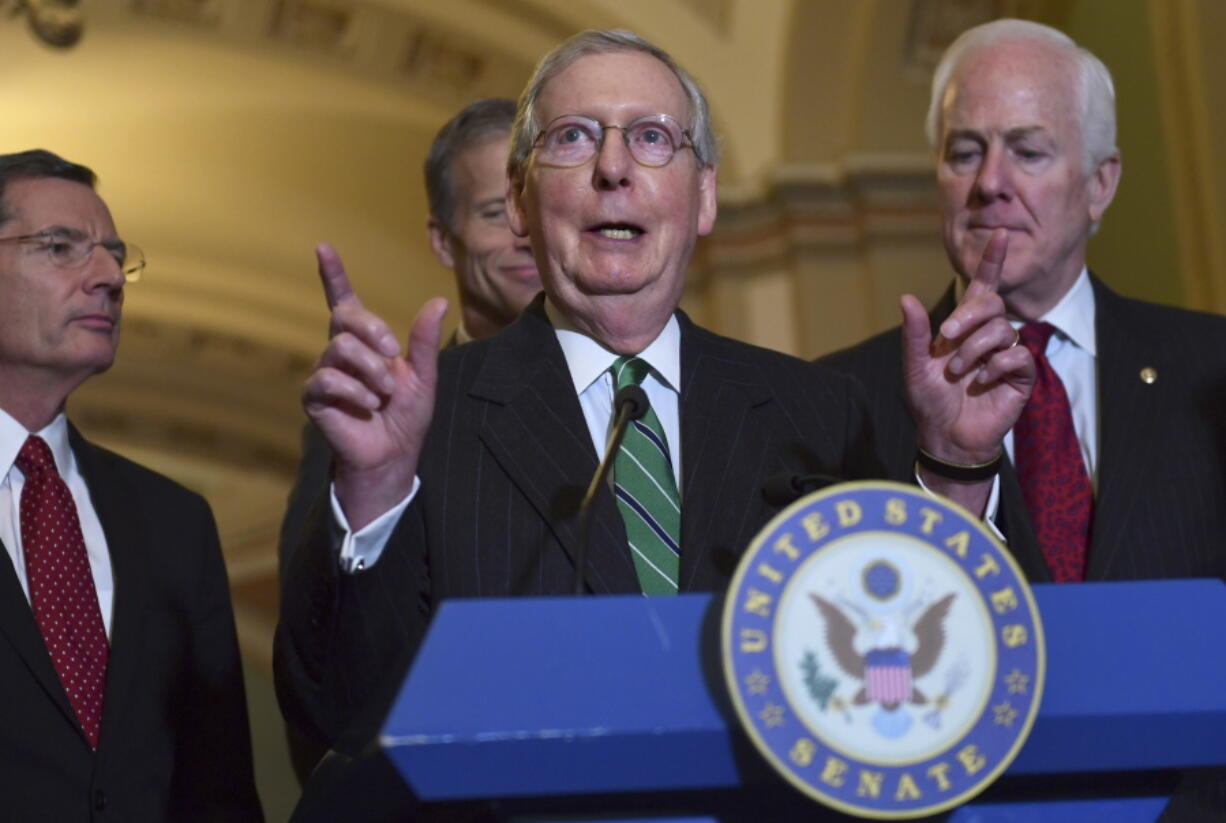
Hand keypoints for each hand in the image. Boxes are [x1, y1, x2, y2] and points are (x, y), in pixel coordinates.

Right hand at [302, 243, 447, 528]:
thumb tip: (438, 300)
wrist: (394, 453)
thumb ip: (426, 340)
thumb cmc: (407, 414)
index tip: (323, 246)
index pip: (343, 300)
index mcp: (365, 341)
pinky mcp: (314, 397)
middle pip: (345, 319)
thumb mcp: (424, 375)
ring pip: (338, 348)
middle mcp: (339, 351)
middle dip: (373, 331)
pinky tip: (369, 405)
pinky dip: (354, 391)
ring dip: (370, 370)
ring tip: (384, 393)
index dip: (333, 274)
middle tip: (394, 354)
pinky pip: (327, 379)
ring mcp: (324, 373)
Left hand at [901, 230, 1033, 509]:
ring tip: (958, 372)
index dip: (992, 261)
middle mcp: (987, 336)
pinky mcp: (1021, 377)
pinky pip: (1019, 356)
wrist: (945, 436)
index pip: (982, 287)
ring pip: (1003, 330)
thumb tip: (906, 297)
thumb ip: (915, 334)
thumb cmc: (930, 401)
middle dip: (969, 316)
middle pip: (992, 304)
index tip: (1001, 233)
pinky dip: (997, 366)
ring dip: (975, 350)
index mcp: (963, 328)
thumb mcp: (914, 366)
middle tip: (947, 338)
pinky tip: (983, 380)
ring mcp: (1006, 355)